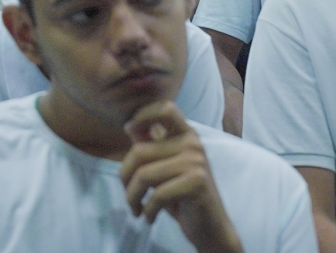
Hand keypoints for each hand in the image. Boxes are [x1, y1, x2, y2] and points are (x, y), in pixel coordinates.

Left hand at [119, 101, 243, 252]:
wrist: (210, 227)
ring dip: (132, 198)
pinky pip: (157, 194)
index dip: (143, 114)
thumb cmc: (182, 196)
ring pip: (144, 175)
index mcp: (186, 134)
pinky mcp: (196, 182)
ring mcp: (196, 161)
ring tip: (135, 209)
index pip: (165, 108)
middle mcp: (193, 143)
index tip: (129, 129)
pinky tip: (149, 217)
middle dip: (125, 177)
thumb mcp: (163, 169)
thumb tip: (129, 126)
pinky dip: (147, 210)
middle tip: (128, 195)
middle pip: (139, 151)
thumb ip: (150, 146)